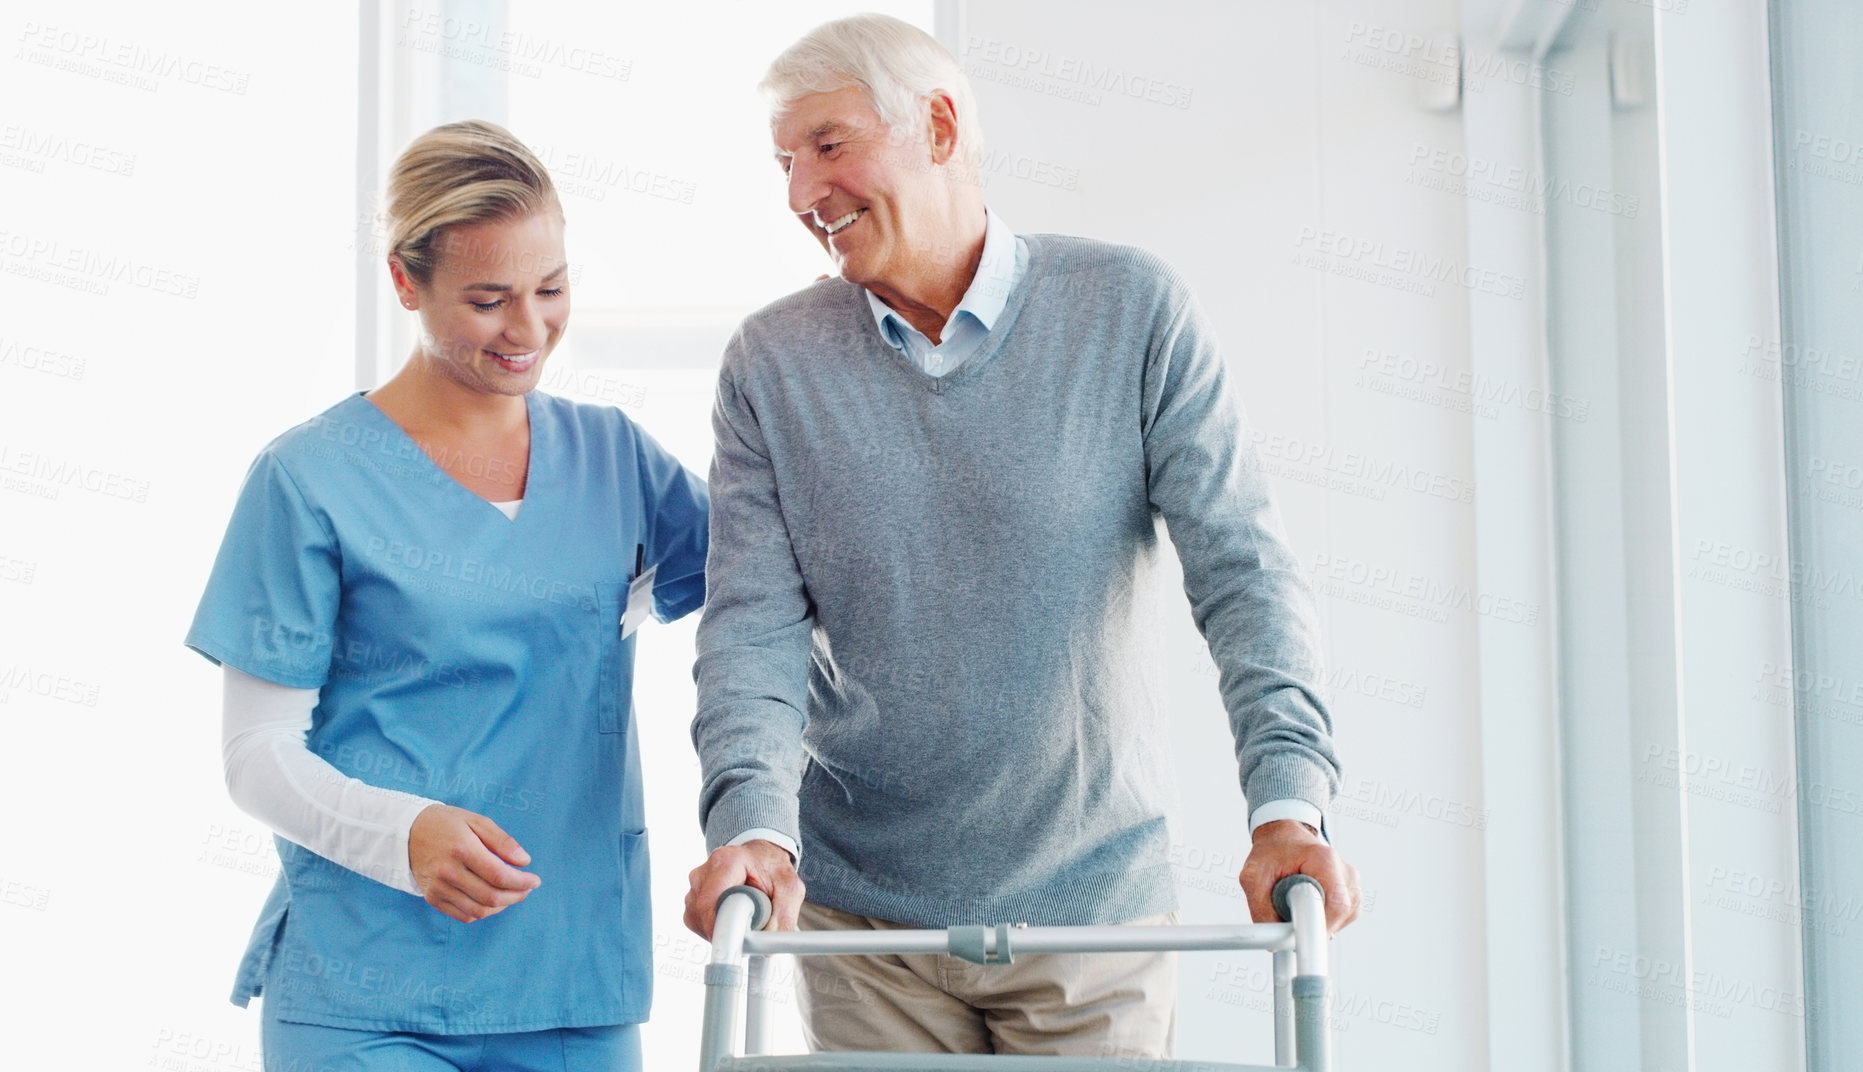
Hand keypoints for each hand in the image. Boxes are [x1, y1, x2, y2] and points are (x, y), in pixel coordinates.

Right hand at [408, 804, 541, 922]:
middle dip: (516, 896)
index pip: (499, 875)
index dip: (522, 882)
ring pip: (478, 910)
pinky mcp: (432, 897)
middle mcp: (448, 871)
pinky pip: (463, 915)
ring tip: (512, 894)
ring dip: (502, 906)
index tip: (535, 880)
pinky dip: (483, 912)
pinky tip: (492, 901)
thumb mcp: (476, 821)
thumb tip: (525, 861)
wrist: (406, 832)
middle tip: (527, 888)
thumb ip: (502, 841)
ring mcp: (438, 887)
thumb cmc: (447, 824)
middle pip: (491, 896)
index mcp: (462, 849)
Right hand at [683, 840, 804, 938]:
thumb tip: (768, 949)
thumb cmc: (773, 870)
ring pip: (697, 921)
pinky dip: (713, 927)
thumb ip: (784, 917)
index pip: (710, 904)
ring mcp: (694, 885)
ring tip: (742, 917)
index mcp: (725, 862)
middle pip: (702, 914)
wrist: (762, 858)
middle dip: (724, 930)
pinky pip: (696, 922)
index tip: (737, 943)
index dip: (723, 927)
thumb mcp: (790, 889)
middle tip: (747, 931)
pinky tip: (731, 918)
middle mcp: (703, 872)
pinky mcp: (692, 899)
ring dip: (719, 929)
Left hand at [1240, 819, 1360, 934]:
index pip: (1336, 906)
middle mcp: (1345, 872)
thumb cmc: (1271, 852)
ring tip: (1296, 901)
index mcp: (1325, 860)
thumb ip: (1260, 909)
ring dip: (1316, 921)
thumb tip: (1275, 944)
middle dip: (1312, 925)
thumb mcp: (1253, 876)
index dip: (1317, 926)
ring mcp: (1352, 884)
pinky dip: (1322, 918)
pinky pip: (1340, 919)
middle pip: (1339, 917)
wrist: (1284, 837)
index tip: (1299, 937)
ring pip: (1340, 921)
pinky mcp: (1352, 894)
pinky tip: (1308, 903)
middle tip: (1288, 916)